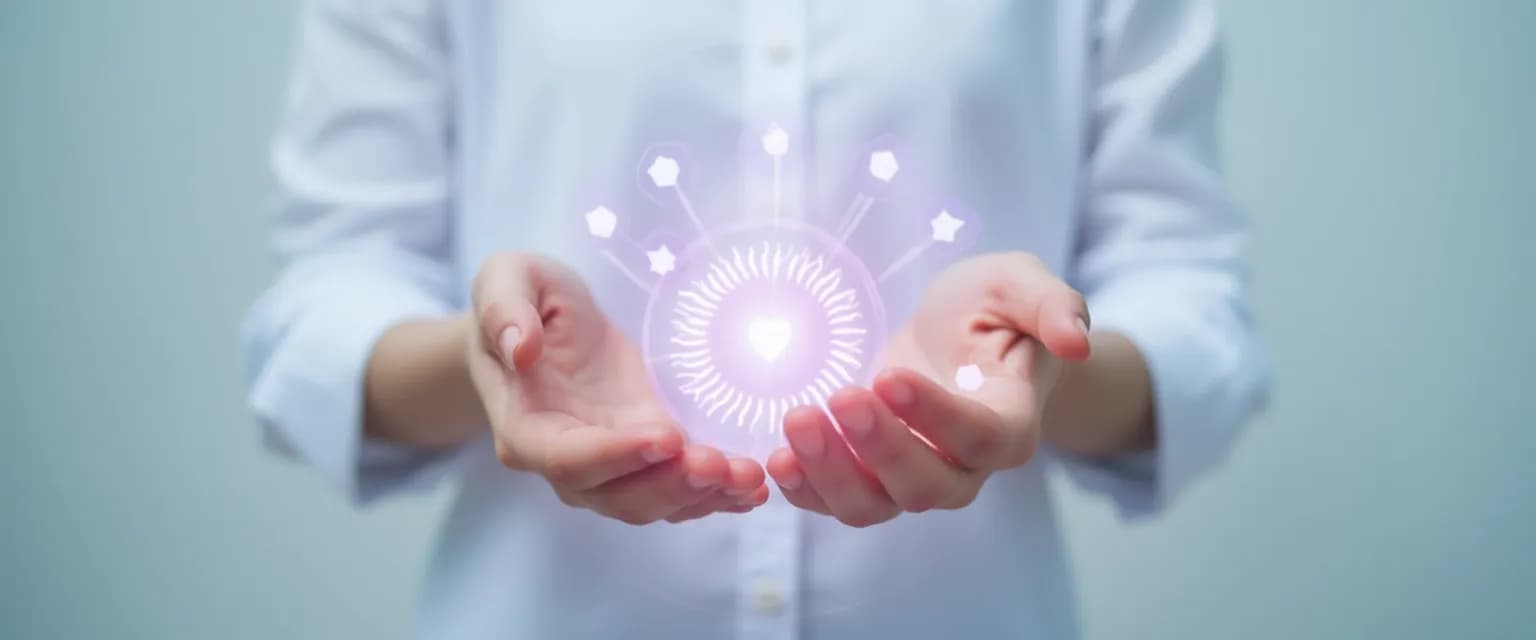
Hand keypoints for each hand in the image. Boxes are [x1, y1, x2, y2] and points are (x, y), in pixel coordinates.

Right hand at [469, 253, 768, 523]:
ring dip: (700, 496)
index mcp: (524, 425)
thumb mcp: (505, 279)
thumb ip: (504, 310)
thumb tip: (521, 349)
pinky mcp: (641, 457)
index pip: (566, 458)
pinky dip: (714, 497)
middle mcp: (562, 460)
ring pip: (650, 501)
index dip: (616, 455)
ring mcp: (605, 466)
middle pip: (615, 494)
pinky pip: (674, 491)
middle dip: (670, 484)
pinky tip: (752, 488)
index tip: (665, 436)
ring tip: (747, 478)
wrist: (537, 322)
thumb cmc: (520, 297)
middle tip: (720, 465)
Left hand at [765, 252, 1090, 526]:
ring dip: (831, 473)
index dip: (936, 416)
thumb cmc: (991, 308)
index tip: (889, 376)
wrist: (956, 334)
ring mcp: (913, 480)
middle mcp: (965, 467)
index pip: (981, 437)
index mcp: (1011, 422)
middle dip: (878, 447)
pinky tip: (776, 459)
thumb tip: (1075, 342)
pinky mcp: (867, 477)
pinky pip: (835, 502)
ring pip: (874, 505)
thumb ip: (1052, 306)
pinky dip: (804, 490)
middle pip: (925, 485)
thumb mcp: (1020, 284)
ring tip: (796, 423)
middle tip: (838, 396)